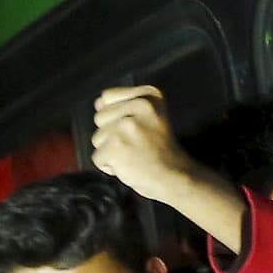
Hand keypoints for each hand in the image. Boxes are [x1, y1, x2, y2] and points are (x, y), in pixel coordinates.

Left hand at [89, 83, 246, 250]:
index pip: (108, 96)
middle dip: (111, 134)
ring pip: (97, 138)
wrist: (175, 177)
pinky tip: (129, 165)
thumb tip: (98, 103)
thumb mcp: (150, 117)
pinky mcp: (116, 146)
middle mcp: (138, 105)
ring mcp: (126, 126)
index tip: (135, 128)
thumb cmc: (162, 149)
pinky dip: (109, 166)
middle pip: (100, 117)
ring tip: (133, 155)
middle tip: (135, 144)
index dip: (115, 115)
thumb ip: (124, 105)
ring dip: (110, 151)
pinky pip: (97, 157)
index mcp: (149, 95)